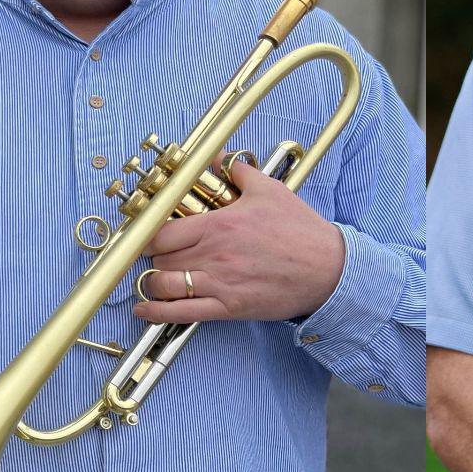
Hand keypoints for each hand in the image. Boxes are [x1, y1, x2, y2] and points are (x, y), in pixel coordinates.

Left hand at [133, 160, 343, 322]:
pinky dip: (157, 313)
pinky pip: (182, 313)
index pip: (162, 231)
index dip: (149, 233)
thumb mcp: (269, 191)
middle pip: (159, 258)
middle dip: (153, 257)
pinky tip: (144, 310)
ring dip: (153, 282)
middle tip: (157, 255)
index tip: (148, 233)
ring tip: (154, 278)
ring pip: (165, 285)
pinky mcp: (229, 307)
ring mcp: (219, 284)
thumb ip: (239, 172)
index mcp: (218, 225)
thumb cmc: (300, 231)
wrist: (328, 270)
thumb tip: (221, 158)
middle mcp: (213, 255)